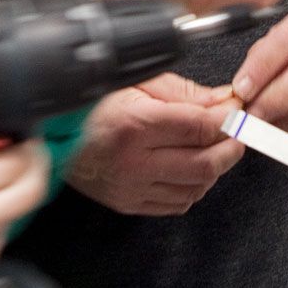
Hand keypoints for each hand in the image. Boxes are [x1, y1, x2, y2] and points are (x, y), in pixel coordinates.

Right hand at [65, 72, 245, 215]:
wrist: (50, 135)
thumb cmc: (89, 104)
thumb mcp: (136, 83)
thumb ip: (183, 93)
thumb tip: (222, 102)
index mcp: (135, 124)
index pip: (199, 128)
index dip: (227, 121)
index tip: (237, 114)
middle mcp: (134, 161)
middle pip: (204, 163)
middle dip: (230, 149)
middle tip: (236, 135)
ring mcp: (131, 187)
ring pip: (195, 188)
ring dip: (213, 170)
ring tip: (211, 149)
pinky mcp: (128, 203)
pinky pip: (176, 205)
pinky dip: (192, 188)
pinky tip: (189, 170)